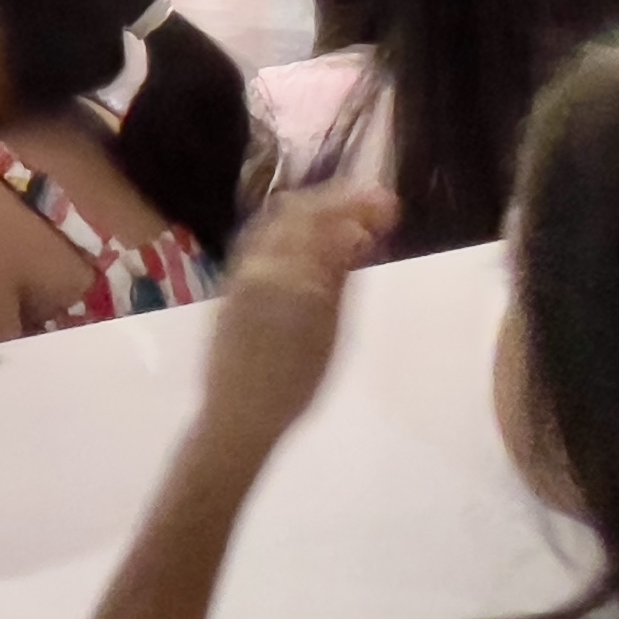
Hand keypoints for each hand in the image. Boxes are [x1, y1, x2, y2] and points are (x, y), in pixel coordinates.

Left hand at [196, 186, 397, 454]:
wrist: (239, 417)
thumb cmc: (295, 386)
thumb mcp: (330, 332)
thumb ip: (339, 275)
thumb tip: (357, 230)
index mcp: (290, 274)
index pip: (324, 215)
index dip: (358, 202)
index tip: (389, 207)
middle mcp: (260, 262)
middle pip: (298, 209)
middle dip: (336, 201)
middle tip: (370, 211)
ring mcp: (240, 270)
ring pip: (276, 220)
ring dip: (312, 213)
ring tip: (343, 225)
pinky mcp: (230, 283)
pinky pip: (261, 240)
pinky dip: (291, 231)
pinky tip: (310, 247)